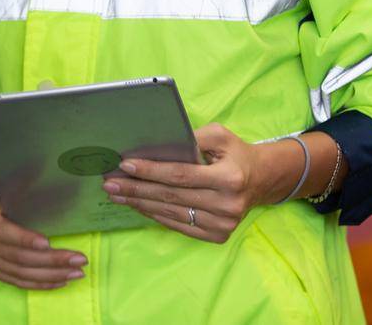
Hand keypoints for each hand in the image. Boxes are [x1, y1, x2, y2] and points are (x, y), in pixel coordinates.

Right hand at [0, 152, 85, 289]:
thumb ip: (24, 178)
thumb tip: (56, 171)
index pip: (3, 231)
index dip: (25, 239)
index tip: (49, 242)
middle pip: (16, 257)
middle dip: (50, 262)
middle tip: (78, 261)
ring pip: (17, 273)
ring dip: (49, 276)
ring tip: (75, 274)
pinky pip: (13, 280)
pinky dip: (37, 283)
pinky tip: (57, 281)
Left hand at [102, 124, 318, 243]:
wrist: (262, 180)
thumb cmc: (235, 154)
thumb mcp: (220, 135)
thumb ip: (191, 138)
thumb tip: (155, 145)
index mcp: (228, 178)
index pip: (180, 175)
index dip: (150, 171)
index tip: (125, 165)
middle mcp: (227, 205)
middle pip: (171, 197)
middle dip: (136, 189)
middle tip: (110, 183)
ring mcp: (223, 224)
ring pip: (171, 214)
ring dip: (141, 204)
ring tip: (118, 195)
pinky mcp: (218, 236)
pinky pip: (179, 226)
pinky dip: (156, 215)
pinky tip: (139, 206)